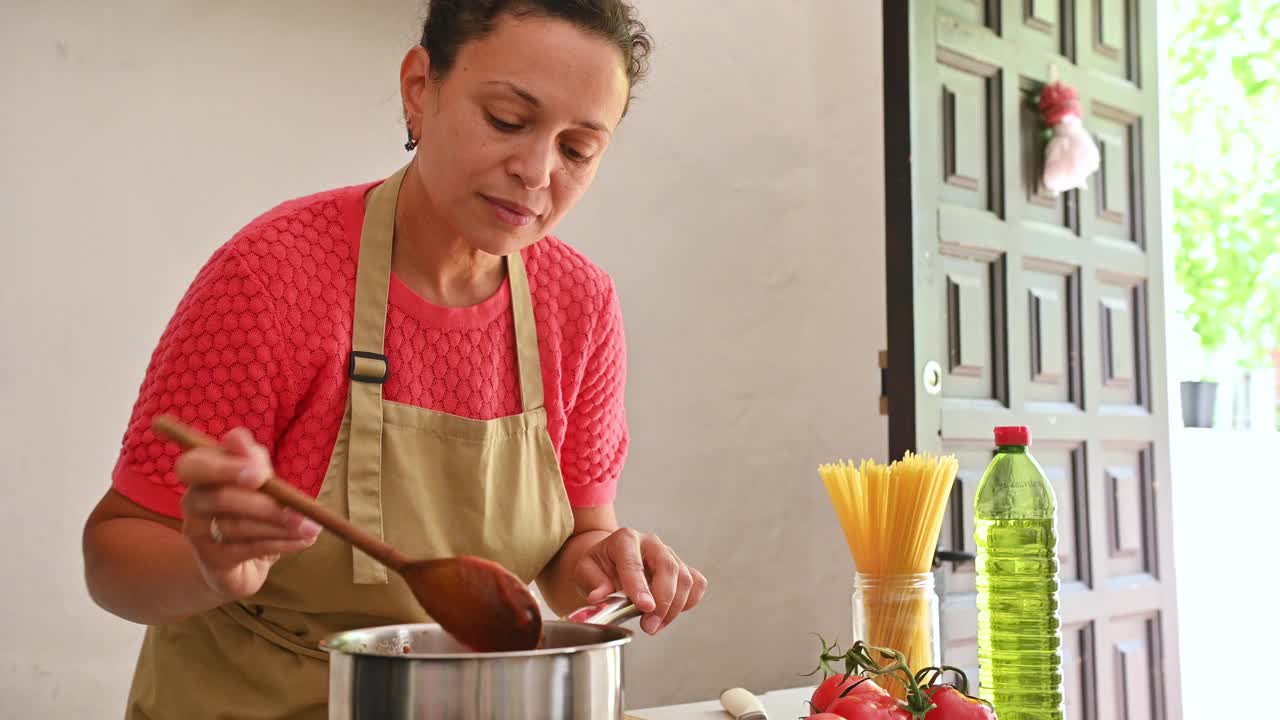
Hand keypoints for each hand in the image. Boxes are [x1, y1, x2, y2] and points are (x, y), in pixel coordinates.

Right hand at [175, 427, 320, 600]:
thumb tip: (237, 437)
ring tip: (311, 527)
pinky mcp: (212, 560)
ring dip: (280, 525)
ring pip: (237, 526)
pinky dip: (281, 544)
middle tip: (295, 506)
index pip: (195, 465)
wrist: (246, 557)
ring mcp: (198, 533)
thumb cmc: (253, 506)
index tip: (261, 475)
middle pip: (219, 498)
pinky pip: (247, 549)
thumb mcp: (260, 477)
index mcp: (201, 474)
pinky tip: (304, 541)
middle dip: (260, 502)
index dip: (226, 468)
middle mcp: (192, 501)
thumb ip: (252, 457)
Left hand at [574, 529, 707, 634]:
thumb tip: (599, 597)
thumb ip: (593, 582)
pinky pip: (696, 583)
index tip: (644, 607)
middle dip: (663, 601)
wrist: (609, 561)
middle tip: (650, 625)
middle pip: (668, 568)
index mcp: (625, 539)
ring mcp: (669, 554)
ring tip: (654, 625)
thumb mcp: (585, 571)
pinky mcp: (681, 568)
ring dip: (673, 608)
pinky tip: (671, 613)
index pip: (634, 562)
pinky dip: (689, 601)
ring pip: (685, 578)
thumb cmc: (599, 566)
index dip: (640, 586)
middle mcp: (651, 543)